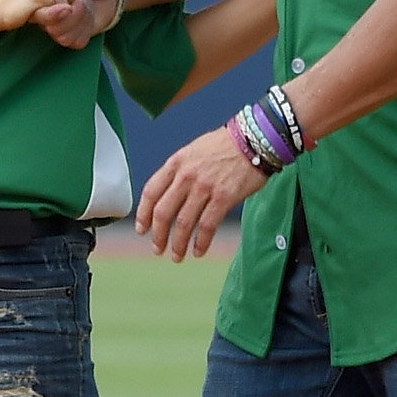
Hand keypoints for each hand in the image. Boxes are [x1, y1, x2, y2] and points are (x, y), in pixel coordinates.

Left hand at [136, 122, 267, 260]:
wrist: (254, 140)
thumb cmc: (225, 146)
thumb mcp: (193, 151)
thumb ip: (179, 171)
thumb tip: (168, 196)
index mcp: (176, 163)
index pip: (151, 192)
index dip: (143, 214)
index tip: (141, 229)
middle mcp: (186, 176)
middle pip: (163, 212)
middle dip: (158, 235)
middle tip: (157, 248)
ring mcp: (205, 187)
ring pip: (183, 223)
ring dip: (178, 244)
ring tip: (177, 256)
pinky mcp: (224, 197)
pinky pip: (207, 226)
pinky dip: (201, 242)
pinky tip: (198, 251)